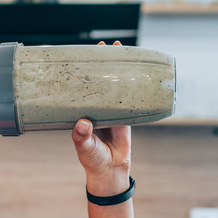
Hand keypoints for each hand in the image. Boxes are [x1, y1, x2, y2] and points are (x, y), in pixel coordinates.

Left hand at [71, 40, 130, 195]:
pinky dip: (133, 87)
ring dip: (118, 71)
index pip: (80, 88)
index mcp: (81, 112)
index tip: (82, 55)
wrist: (110, 171)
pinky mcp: (126, 117)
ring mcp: (111, 111)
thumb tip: (82, 122)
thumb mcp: (84, 147)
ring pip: (115, 87)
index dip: (82, 71)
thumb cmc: (92, 160)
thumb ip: (81, 136)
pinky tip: (138, 73)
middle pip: (98, 82)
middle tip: (105, 46)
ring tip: (121, 51)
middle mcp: (95, 109)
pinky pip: (130, 98)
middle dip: (102, 64)